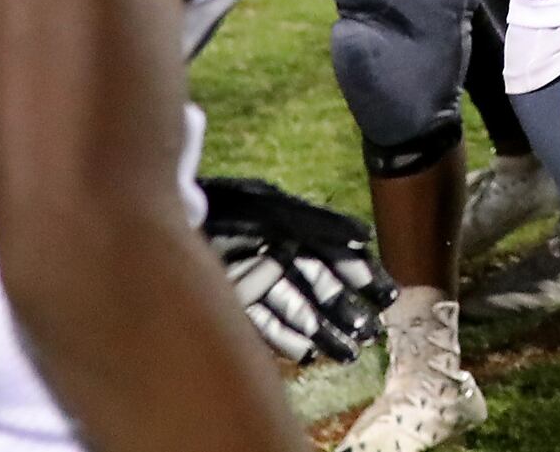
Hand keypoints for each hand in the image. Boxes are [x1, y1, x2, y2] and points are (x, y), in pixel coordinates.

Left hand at [198, 176, 392, 365]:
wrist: (172, 216)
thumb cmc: (227, 206)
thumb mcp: (276, 208)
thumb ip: (319, 223)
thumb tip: (364, 236)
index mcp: (292, 231)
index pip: (334, 257)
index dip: (361, 276)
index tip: (386, 296)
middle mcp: (277, 258)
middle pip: (319, 289)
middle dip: (347, 311)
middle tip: (374, 332)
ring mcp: (255, 281)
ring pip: (298, 311)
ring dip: (324, 331)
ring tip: (351, 351)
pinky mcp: (232, 302)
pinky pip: (265, 325)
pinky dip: (287, 340)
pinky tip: (309, 353)